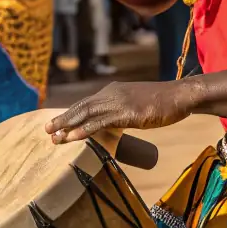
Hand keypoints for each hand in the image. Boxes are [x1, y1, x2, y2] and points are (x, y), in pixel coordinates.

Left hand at [45, 80, 193, 143]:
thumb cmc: (162, 102)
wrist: (179, 96)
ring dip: (68, 125)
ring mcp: (119, 102)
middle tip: (47, 131)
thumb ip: (122, 112)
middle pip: (81, 107)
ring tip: (54, 136)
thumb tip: (112, 123)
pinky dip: (85, 129)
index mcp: (113, 91)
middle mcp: (112, 93)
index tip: (56, 124)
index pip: (86, 103)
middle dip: (63, 119)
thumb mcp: (137, 105)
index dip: (70, 114)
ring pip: (87, 114)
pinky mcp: (127, 113)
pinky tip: (74, 137)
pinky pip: (101, 122)